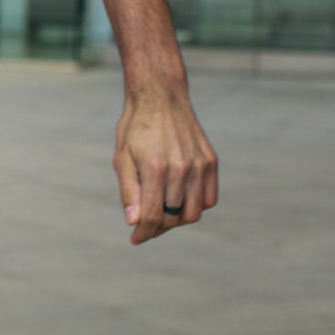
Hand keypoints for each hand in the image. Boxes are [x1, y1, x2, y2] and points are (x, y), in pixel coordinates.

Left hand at [113, 80, 217, 243]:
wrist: (160, 97)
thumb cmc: (136, 128)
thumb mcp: (122, 157)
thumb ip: (128, 191)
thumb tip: (133, 222)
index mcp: (154, 167)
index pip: (152, 215)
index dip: (143, 232)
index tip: (135, 238)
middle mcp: (180, 168)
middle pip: (173, 217)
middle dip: (157, 227)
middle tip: (146, 224)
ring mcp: (199, 165)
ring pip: (193, 212)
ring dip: (177, 219)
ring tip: (162, 212)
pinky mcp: (211, 161)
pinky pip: (209, 199)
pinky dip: (196, 206)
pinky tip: (180, 200)